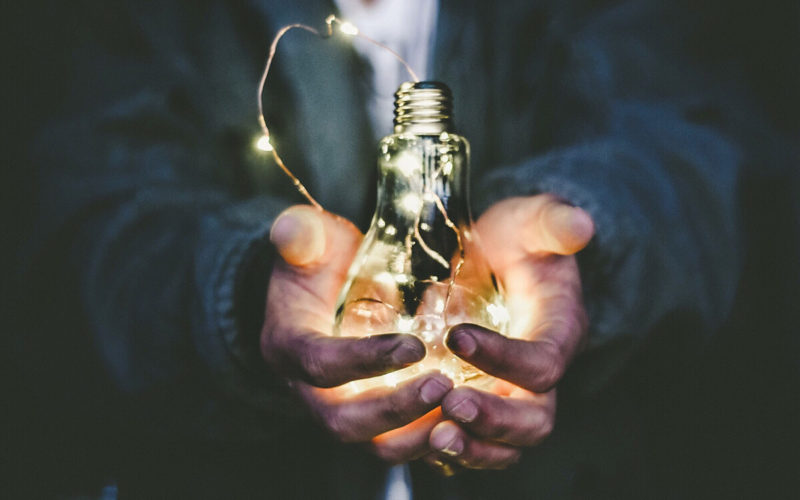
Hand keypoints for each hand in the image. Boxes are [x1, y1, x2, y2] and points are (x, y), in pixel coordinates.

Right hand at [261, 205, 452, 460]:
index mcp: (289, 347)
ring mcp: (342, 409)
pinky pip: (399, 442)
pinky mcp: (372, 418)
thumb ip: (302, 235)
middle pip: (345, 421)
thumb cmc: (319, 262)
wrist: (322, 293)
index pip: (320, 364)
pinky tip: (467, 420)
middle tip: (443, 386)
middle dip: (395, 409)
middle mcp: (309, 390)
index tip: (414, 346)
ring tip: (462, 409)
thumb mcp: (310, 241)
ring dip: (418, 433)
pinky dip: (432, 439)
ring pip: (375, 443)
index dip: (364, 360)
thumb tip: (291, 229)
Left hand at [425, 195, 593, 472]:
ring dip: (472, 448)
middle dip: (494, 420)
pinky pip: (475, 443)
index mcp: (558, 332)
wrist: (499, 258)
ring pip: (506, 445)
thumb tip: (580, 224)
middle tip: (450, 405)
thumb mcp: (532, 221)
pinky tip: (417, 439)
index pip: (543, 363)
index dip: (505, 358)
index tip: (457, 336)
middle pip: (534, 420)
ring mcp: (511, 395)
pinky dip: (452, 451)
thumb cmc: (516, 239)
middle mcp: (539, 375)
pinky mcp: (484, 403)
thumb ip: (553, 222)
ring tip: (435, 438)